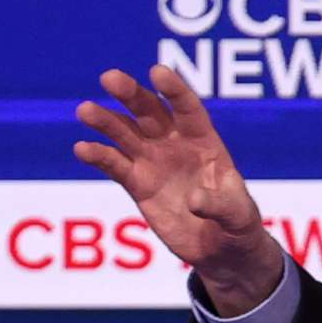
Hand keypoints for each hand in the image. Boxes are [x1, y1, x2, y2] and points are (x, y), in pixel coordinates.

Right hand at [73, 65, 281, 311]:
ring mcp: (153, 161)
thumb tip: (193, 201)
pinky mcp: (137, 183)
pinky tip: (82, 149)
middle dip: (131, 94)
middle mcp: (174, 143)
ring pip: (125, 133)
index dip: (174, 91)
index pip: (188, 109)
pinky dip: (98, 156)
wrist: (220, 250)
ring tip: (86, 111)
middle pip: (149, 111)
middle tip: (109, 78)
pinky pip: (114, 165)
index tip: (157, 72)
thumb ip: (220, 205)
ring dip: (106, 120)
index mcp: (204, 140)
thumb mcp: (239, 216)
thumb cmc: (237, 224)